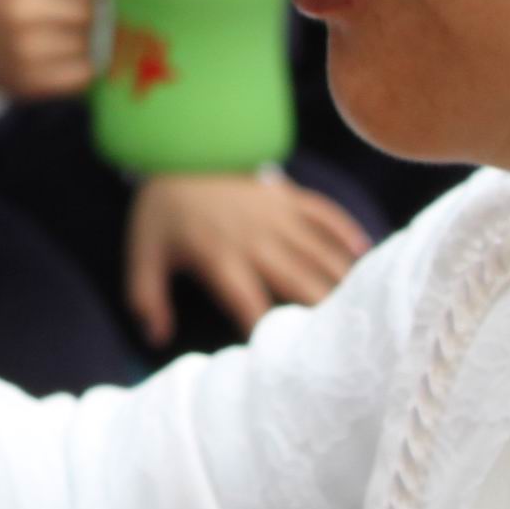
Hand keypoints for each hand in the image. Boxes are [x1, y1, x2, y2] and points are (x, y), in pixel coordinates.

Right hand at [0, 0, 100, 100]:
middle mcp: (19, 15)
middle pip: (89, 13)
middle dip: (94, 10)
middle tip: (85, 8)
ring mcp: (23, 52)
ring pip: (89, 45)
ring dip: (90, 38)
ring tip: (75, 30)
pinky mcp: (30, 82)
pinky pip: (83, 75)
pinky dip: (85, 65)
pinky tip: (71, 54)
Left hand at [122, 171, 368, 346]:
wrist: (175, 150)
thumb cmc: (161, 215)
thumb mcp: (142, 255)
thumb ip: (146, 298)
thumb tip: (156, 337)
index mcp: (219, 258)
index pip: (249, 303)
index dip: (268, 330)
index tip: (288, 358)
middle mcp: (254, 238)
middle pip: (297, 280)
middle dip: (322, 310)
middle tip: (349, 341)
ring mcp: (275, 214)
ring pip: (318, 250)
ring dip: (342, 277)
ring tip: (367, 307)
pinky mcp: (286, 195)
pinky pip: (324, 212)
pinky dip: (345, 230)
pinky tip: (364, 255)